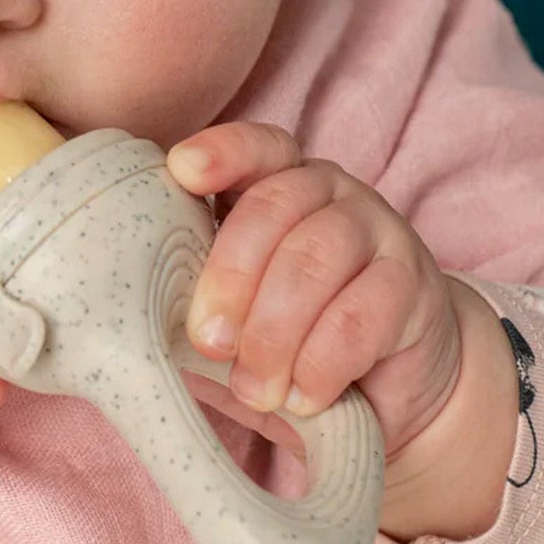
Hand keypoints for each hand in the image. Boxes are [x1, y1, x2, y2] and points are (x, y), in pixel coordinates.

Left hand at [166, 122, 462, 463]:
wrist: (390, 386)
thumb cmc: (287, 339)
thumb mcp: (235, 316)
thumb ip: (195, 305)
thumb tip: (131, 329)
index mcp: (275, 182)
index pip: (254, 147)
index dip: (221, 152)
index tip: (182, 172)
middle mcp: (328, 192)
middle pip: (274, 208)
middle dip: (231, 277)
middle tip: (209, 343)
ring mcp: (378, 230)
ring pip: (317, 260)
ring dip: (275, 332)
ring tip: (256, 387)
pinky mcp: (413, 284)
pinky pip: (362, 315)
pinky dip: (323, 361)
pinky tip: (302, 396)